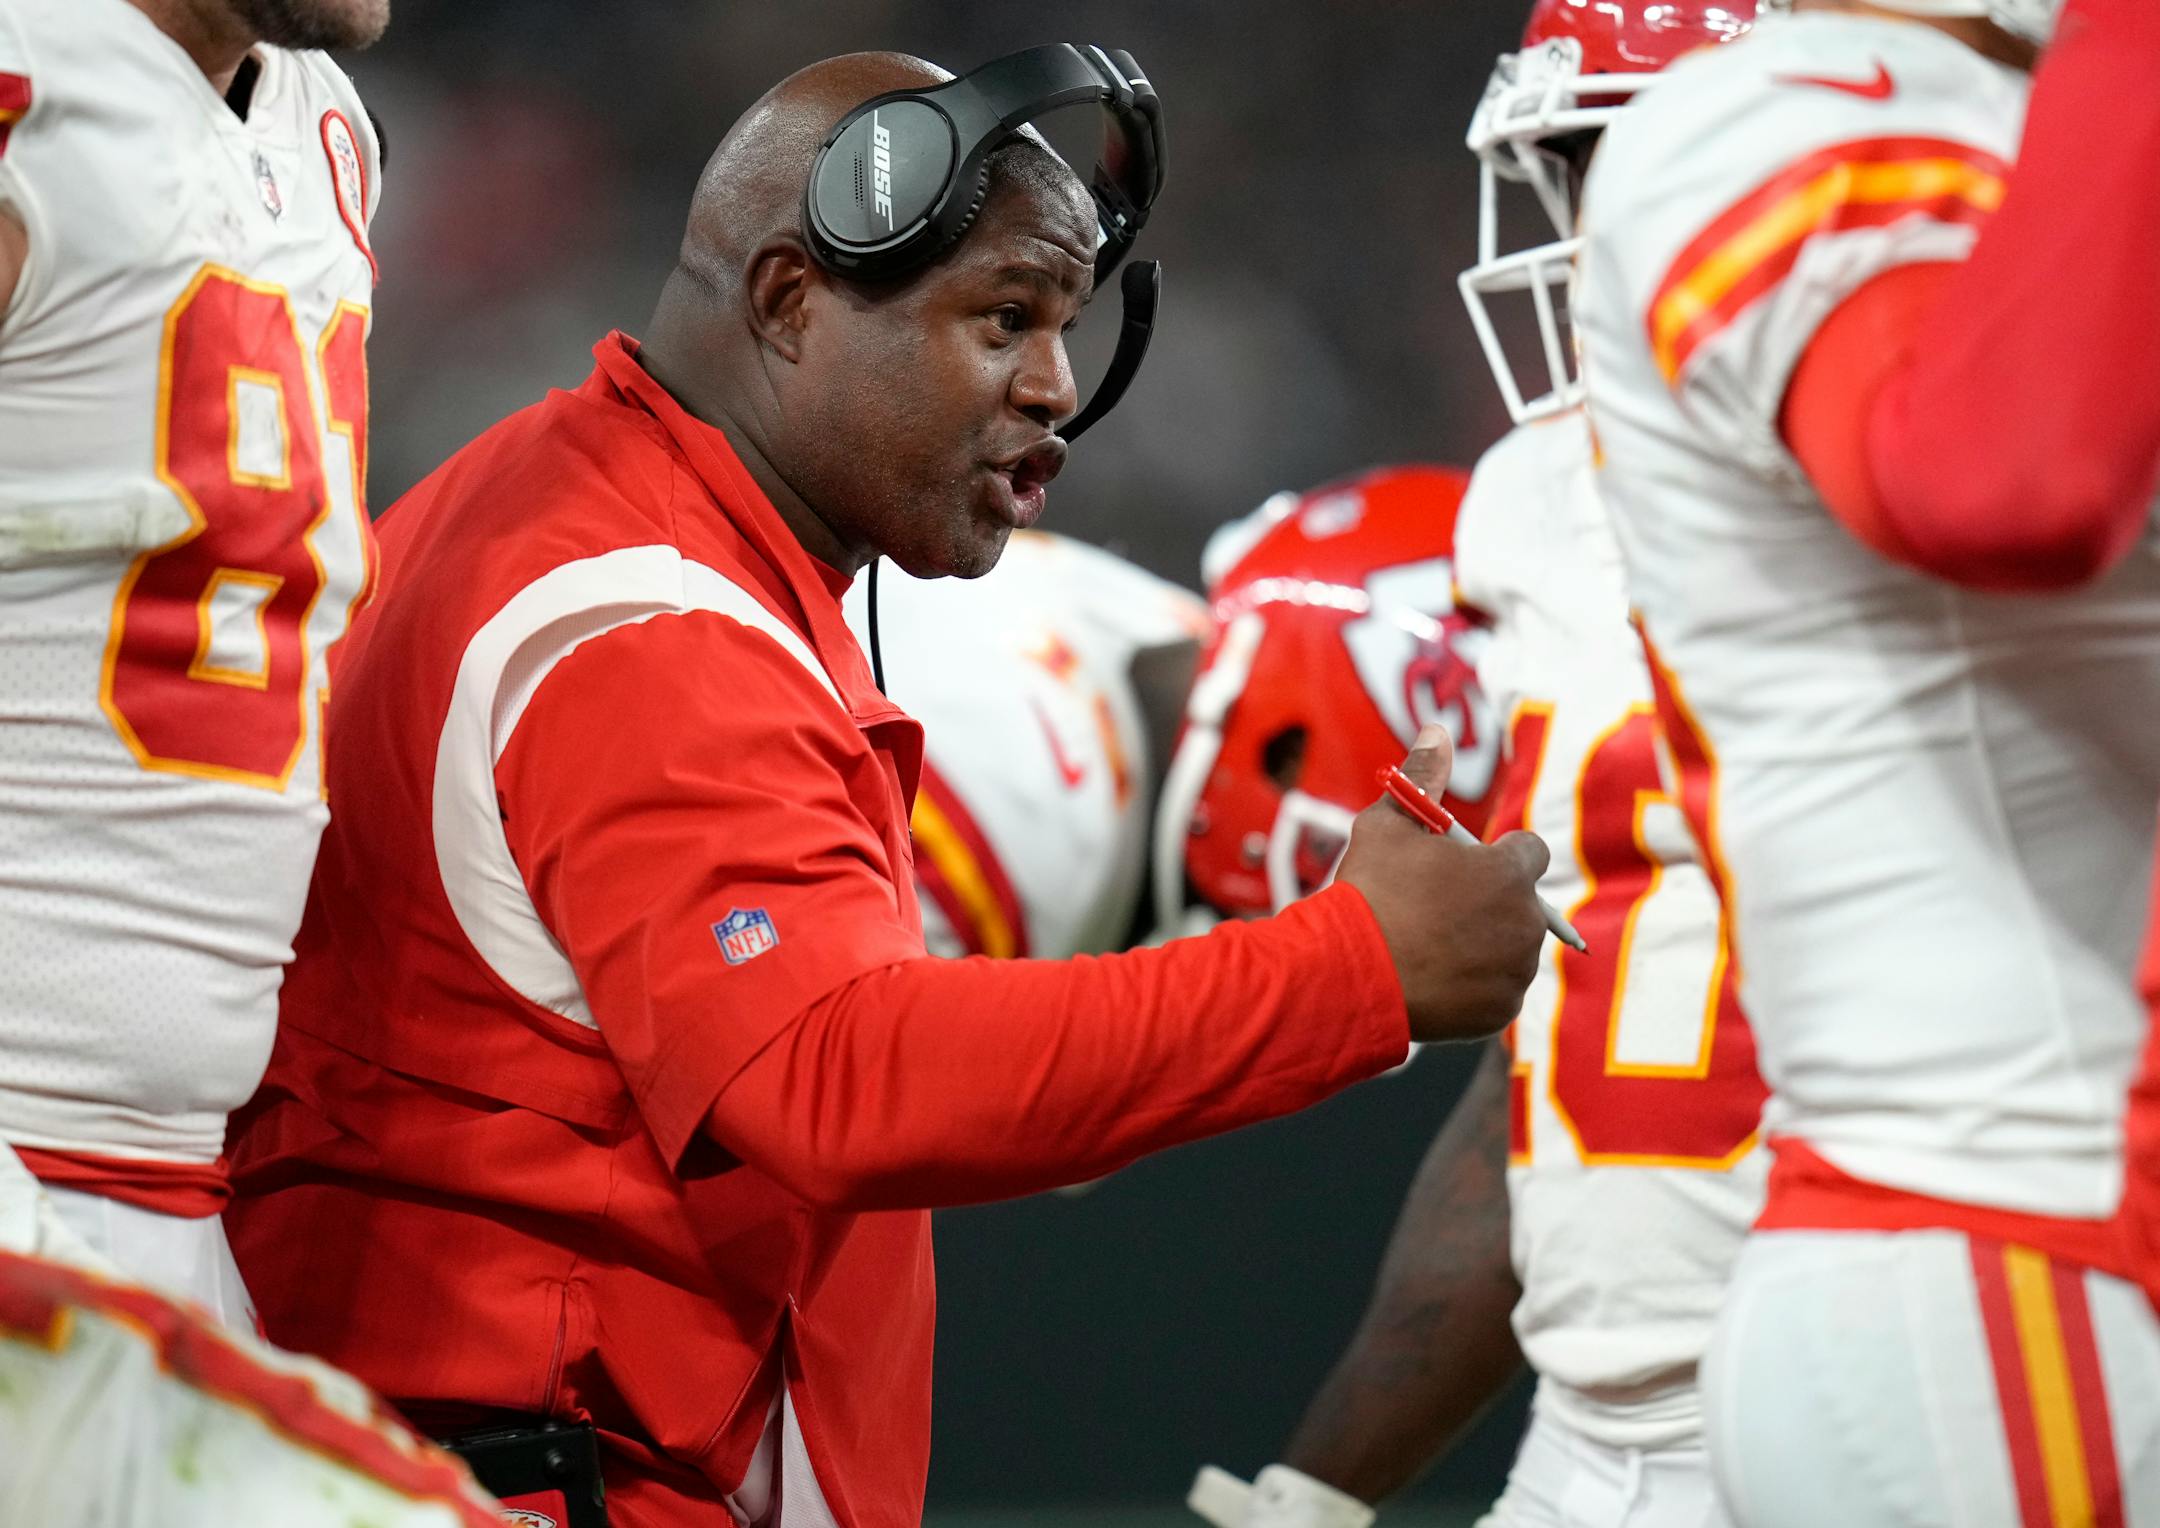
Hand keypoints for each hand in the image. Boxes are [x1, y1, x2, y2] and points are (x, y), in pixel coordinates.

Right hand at [1334, 725, 1549, 1042]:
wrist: (1350, 974)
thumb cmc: (1370, 894)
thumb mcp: (1386, 824)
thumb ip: (1421, 777)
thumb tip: (1437, 730)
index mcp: (1508, 873)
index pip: (1530, 852)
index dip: (1499, 856)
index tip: (1468, 866)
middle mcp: (1525, 922)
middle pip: (1521, 905)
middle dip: (1491, 904)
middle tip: (1440, 912)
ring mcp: (1516, 971)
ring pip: (1510, 950)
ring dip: (1485, 945)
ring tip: (1431, 948)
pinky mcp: (1500, 1011)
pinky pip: (1496, 992)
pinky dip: (1473, 987)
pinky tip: (1433, 981)